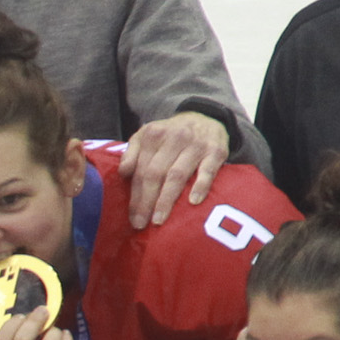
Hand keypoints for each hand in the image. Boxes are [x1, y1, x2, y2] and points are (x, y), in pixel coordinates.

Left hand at [120, 111, 230, 230]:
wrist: (206, 116)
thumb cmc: (170, 135)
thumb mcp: (147, 135)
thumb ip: (132, 152)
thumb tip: (123, 172)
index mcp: (153, 135)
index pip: (141, 170)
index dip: (135, 195)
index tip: (132, 217)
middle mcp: (174, 138)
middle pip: (156, 174)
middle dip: (147, 201)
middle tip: (141, 224)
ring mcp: (196, 144)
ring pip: (177, 175)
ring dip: (167, 199)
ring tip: (158, 220)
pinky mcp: (216, 151)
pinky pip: (208, 170)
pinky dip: (201, 185)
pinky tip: (193, 202)